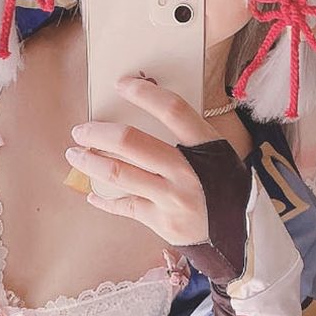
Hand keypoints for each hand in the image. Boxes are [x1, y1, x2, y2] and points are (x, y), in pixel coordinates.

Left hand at [67, 74, 217, 247]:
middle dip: (98, 133)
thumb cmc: (222, 185)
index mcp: (205, 147)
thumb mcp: (215, 153)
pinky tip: (91, 193)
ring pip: (120, 174)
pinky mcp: (162, 222)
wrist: (239, 232)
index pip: (172, 110)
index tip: (121, 84)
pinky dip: (104, 200)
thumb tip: (142, 109)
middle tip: (80, 130)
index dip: (144, 93)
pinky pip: (125, 206)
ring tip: (75, 155)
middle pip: (132, 142)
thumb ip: (185, 135)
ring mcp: (173, 199)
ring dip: (91, 162)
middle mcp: (188, 171)